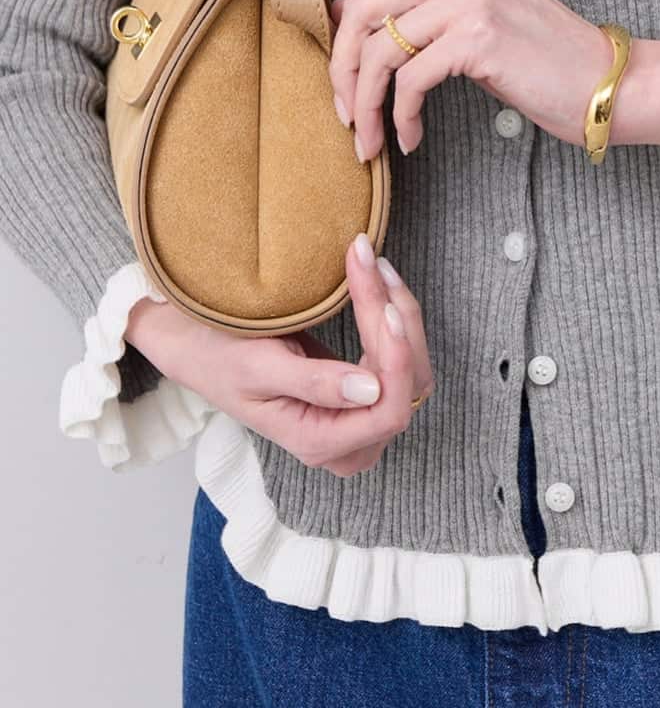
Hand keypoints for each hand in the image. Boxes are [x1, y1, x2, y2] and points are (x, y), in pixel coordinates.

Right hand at [124, 233, 434, 476]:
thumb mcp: (258, 368)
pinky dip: (393, 315)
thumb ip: (315, 383)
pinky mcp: (366, 392)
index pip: (389, 411)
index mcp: (320, 444)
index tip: (386, 308)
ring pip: (411, 367)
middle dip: (396, 320)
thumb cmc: (221, 359)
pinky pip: (399, 356)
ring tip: (373, 264)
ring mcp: (361, 418)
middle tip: (371, 264)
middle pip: (407, 385)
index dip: (397, 360)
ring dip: (399, 312)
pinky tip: (378, 279)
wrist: (199, 349)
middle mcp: (349, 442)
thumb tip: (371, 390)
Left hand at [269, 0, 659, 159]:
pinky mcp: (478, 39)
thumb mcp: (484, 9)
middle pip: (361, 6)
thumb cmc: (541, 54)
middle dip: (336, 66)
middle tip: (339, 110)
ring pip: (377, 50)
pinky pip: (409, 82)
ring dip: (363, 104)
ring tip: (368, 138)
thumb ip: (430, 2)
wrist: (602, 80)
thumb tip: (356, 25)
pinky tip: (410, 139)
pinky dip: (399, 118)